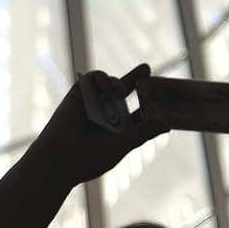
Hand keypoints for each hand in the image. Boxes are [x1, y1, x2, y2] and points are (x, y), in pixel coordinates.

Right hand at [21, 66, 165, 188]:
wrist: (61, 158)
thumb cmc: (91, 158)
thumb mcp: (122, 144)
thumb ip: (143, 132)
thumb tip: (167, 124)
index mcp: (118, 129)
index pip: (138, 112)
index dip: (149, 103)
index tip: (162, 95)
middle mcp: (106, 115)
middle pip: (125, 94)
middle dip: (135, 80)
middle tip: (146, 69)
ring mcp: (92, 104)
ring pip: (109, 85)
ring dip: (117, 82)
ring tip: (120, 90)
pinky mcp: (78, 95)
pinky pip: (91, 79)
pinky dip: (101, 78)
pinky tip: (106, 85)